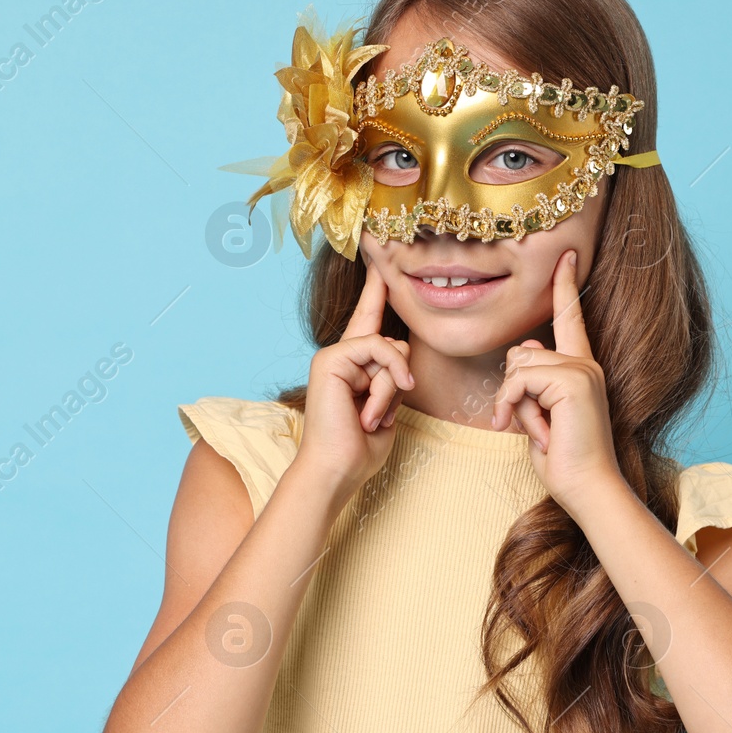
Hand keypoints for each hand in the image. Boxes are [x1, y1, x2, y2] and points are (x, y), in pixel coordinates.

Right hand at [293, 260, 414, 500]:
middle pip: (396, 345)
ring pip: (391, 350)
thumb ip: (394, 376)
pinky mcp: (331, 359)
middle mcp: (343, 355)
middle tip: (379, 418)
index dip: (376, 291)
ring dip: (391, 391)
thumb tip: (399, 352)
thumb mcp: (388, 407)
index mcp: (354, 366)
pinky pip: (378, 350)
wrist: (335, 471)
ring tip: (371, 418)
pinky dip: (386, 381)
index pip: (370, 319)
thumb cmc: (360, 448)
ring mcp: (334, 355)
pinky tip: (373, 410)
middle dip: (400, 383)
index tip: (381, 261)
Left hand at [489, 249, 623, 515]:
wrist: (589, 488)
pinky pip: (519, 379)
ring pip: (517, 365)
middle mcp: (585, 363)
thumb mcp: (541, 415)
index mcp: (581, 369)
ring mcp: (581, 370)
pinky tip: (535, 432)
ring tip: (539, 432)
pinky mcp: (573, 380)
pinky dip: (514, 406)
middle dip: (513, 392)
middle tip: (535, 427)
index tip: (565, 253)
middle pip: (520, 352)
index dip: (565, 284)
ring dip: (514, 403)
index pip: (570, 318)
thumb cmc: (564, 460)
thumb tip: (526, 348)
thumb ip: (534, 381)